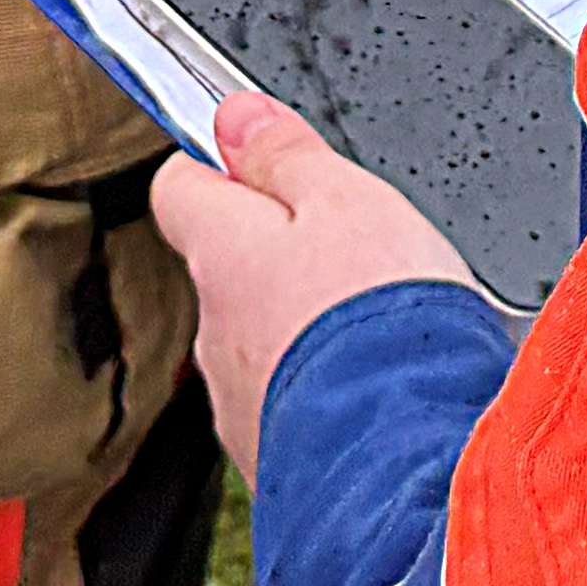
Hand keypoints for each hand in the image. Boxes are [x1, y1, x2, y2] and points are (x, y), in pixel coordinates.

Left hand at [150, 92, 478, 473]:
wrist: (406, 469)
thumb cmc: (379, 328)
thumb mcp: (349, 202)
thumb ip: (287, 156)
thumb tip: (235, 116)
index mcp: (223, 255)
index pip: (180, 186)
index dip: (222, 166)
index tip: (266, 160)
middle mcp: (213, 335)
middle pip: (231, 270)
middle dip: (284, 258)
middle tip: (360, 253)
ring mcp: (240, 405)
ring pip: (265, 343)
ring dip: (310, 331)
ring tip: (382, 333)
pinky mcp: (275, 463)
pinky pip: (295, 408)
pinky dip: (331, 394)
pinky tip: (382, 390)